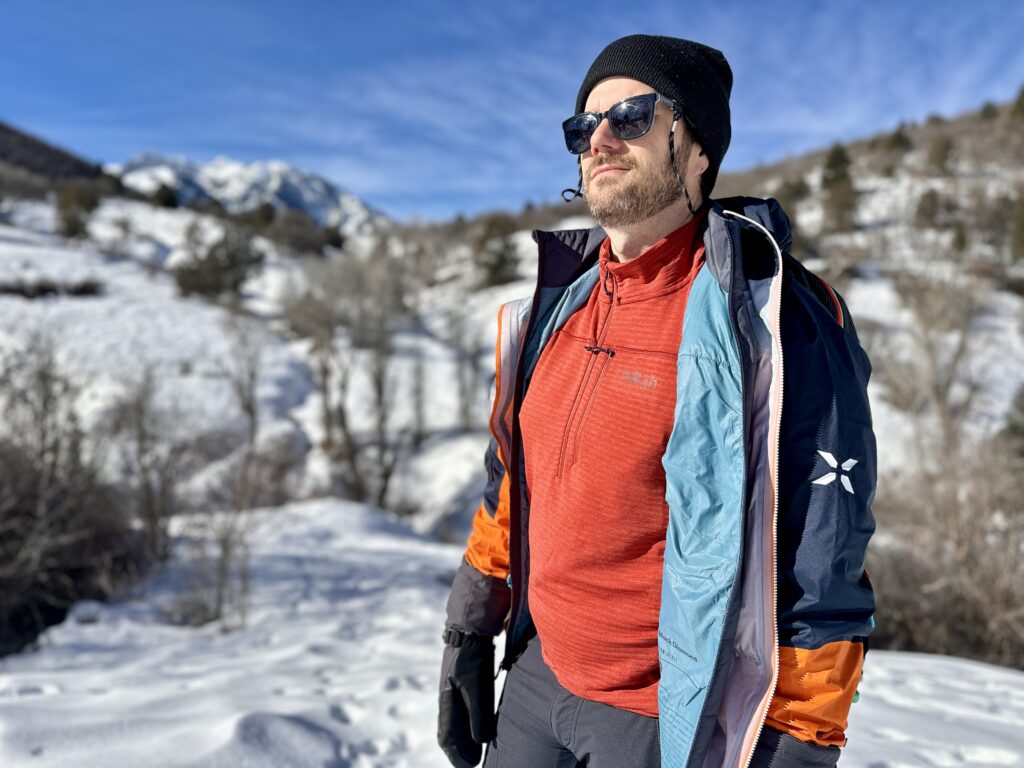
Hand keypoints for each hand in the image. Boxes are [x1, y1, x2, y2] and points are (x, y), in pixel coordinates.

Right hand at [437, 629, 495, 767]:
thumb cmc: (473, 658)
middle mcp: (447, 698)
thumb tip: (481, 741)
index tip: (469, 767)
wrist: (470, 629)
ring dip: (464, 739)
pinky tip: (477, 726)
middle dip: (459, 750)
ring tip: (475, 752)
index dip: (457, 754)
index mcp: (447, 702)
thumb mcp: (478, 687)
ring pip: (455, 721)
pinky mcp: (462, 681)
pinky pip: (461, 710)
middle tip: (472, 765)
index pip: (447, 737)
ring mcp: (453, 689)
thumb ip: (479, 714)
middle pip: (449, 732)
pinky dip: (467, 724)